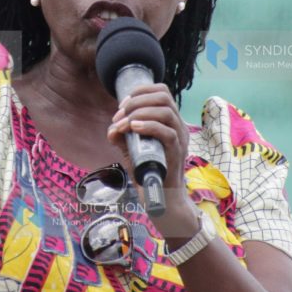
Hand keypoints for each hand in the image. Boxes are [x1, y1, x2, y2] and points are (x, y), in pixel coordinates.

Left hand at [106, 83, 197, 233]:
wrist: (162, 199)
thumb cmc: (149, 173)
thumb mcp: (132, 151)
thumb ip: (122, 138)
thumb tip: (111, 129)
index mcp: (170, 121)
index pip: (162, 92)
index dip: (140, 92)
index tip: (123, 105)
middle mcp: (178, 126)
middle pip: (163, 96)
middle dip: (137, 101)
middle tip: (119, 115)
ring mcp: (180, 139)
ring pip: (165, 111)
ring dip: (139, 112)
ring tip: (123, 124)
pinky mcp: (177, 153)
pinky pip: (167, 132)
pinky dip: (148, 126)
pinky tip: (133, 128)